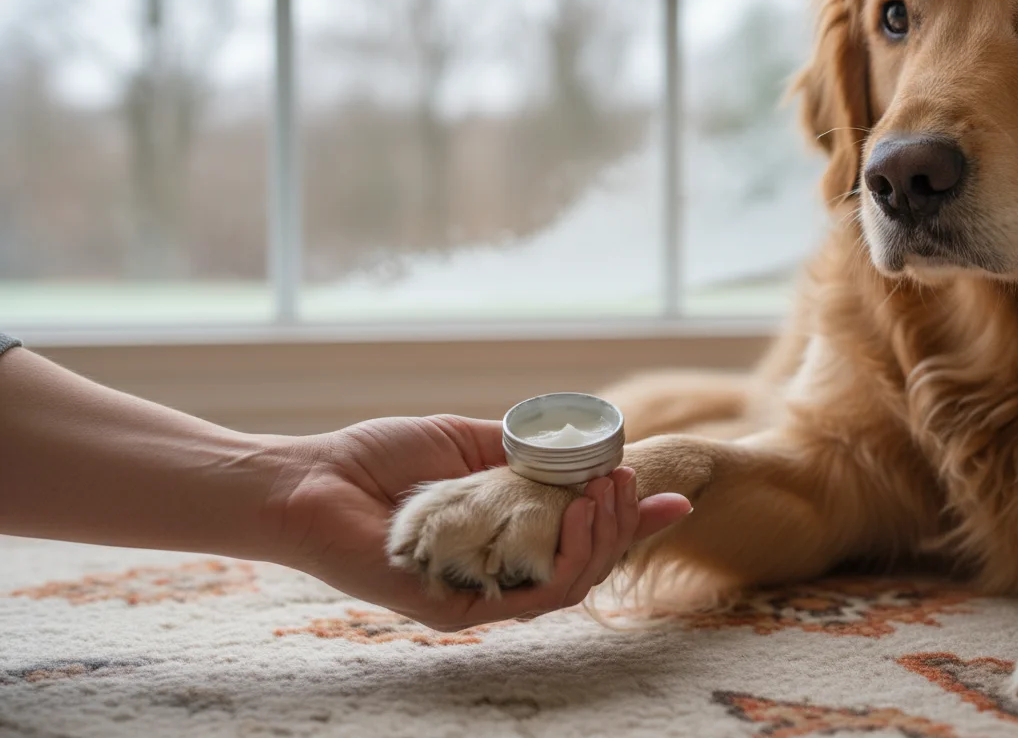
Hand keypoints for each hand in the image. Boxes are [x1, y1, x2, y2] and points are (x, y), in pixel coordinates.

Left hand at [265, 415, 690, 630]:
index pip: (578, 540)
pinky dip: (565, 559)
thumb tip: (583, 445)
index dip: (629, 523)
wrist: (311, 479)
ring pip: (568, 586)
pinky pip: (531, 597)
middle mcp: (497, 573)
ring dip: (600, 539)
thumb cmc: (376, 459)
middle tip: (625, 479)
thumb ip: (520, 452)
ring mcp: (479, 595)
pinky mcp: (457, 608)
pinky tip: (576, 518)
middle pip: (584, 566)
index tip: (676, 499)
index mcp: (503, 538)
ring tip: (609, 492)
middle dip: (617, 524)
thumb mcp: (464, 441)